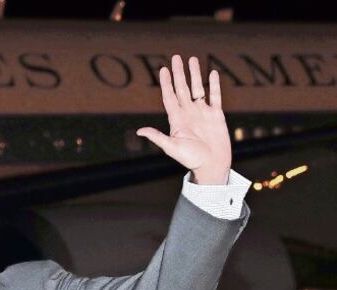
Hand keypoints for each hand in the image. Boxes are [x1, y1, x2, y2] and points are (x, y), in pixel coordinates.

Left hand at [136, 55, 230, 184]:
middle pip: (182, 88)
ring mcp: (202, 113)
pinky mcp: (216, 115)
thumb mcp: (171, 147)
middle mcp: (188, 113)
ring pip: (197, 89)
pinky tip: (212, 73)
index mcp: (176, 119)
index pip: (169, 96)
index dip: (166, 83)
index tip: (162, 69)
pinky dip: (213, 85)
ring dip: (195, 74)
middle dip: (179, 73)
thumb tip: (139, 131)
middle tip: (176, 57)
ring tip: (192, 59)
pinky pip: (214, 96)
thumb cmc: (190, 159)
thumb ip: (157, 137)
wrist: (212, 165)